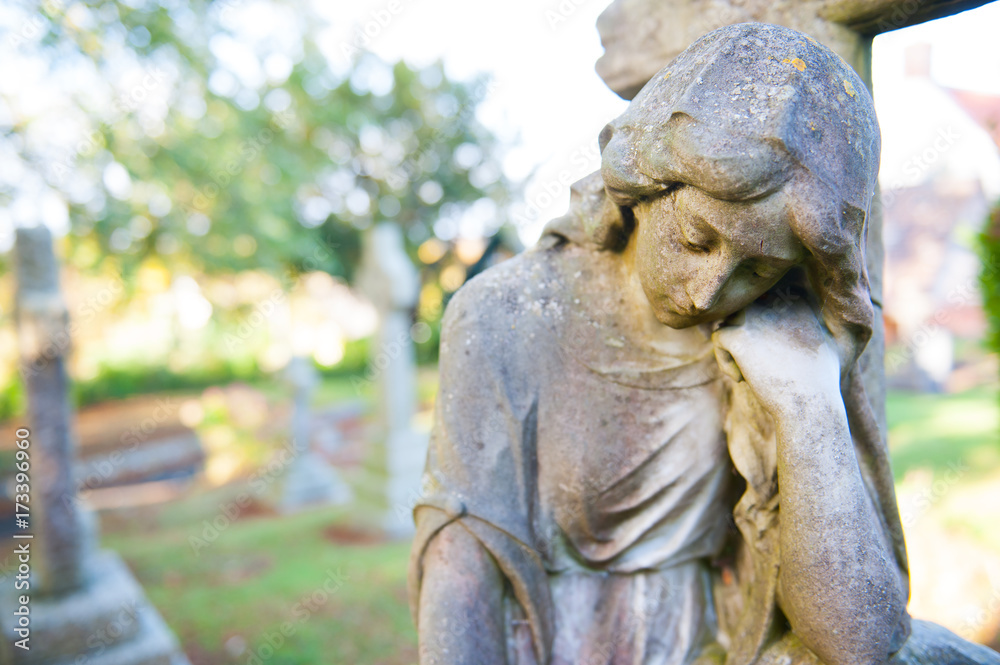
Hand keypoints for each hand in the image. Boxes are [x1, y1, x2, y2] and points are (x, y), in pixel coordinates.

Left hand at [711, 292, 841, 415]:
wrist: (810, 402)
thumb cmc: (821, 382)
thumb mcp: (829, 345)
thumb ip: (814, 327)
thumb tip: (805, 325)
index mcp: (797, 302)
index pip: (765, 303)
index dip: (762, 329)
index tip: (771, 355)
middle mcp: (776, 303)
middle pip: (745, 311)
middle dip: (744, 336)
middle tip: (754, 364)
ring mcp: (755, 317)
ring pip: (729, 322)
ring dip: (733, 348)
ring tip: (747, 373)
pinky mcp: (739, 336)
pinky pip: (718, 337)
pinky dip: (724, 360)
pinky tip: (740, 379)